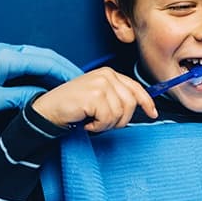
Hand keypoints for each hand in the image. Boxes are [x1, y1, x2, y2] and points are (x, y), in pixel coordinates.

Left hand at [0, 43, 82, 111]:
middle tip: (80, 78)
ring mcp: (4, 52)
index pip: (48, 62)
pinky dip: (42, 68)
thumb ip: (20, 97)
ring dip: (55, 67)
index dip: (66, 72)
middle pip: (47, 56)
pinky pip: (29, 60)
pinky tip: (47, 79)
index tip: (79, 82)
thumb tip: (41, 97)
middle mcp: (8, 50)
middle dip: (65, 66)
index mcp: (8, 57)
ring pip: (39, 56)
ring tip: (67, 80)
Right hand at [32, 67, 157, 132]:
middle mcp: (107, 75)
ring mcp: (101, 84)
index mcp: (110, 73)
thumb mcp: (99, 96)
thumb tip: (139, 106)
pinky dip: (98, 126)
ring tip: (93, 121)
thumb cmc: (74, 105)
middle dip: (120, 120)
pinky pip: (108, 119)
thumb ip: (117, 96)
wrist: (48, 109)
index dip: (147, 102)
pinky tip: (87, 122)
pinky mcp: (94, 95)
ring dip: (107, 124)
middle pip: (131, 103)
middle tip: (103, 123)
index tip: (153, 113)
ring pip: (120, 113)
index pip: (136, 88)